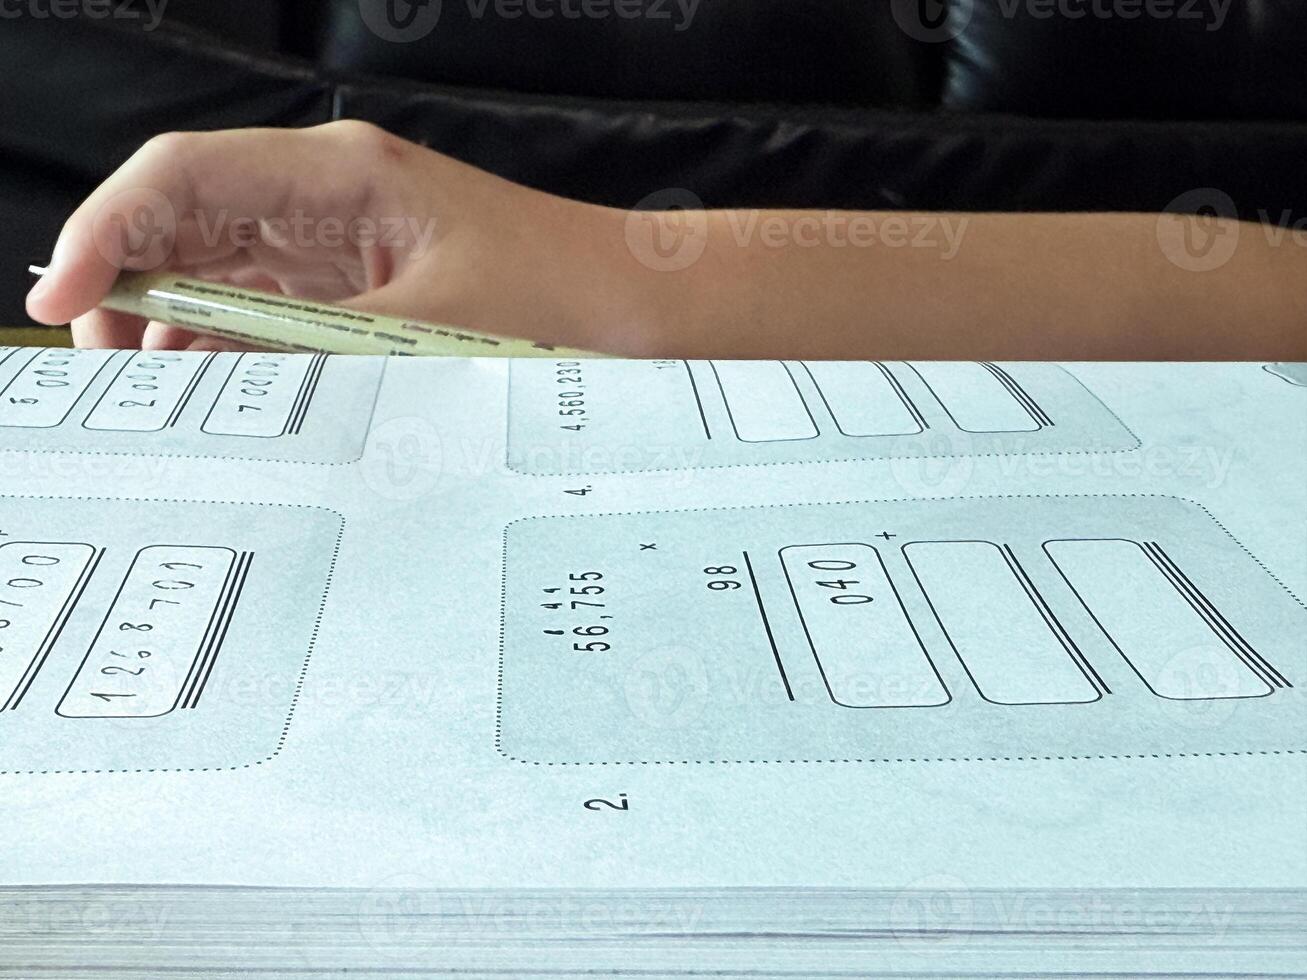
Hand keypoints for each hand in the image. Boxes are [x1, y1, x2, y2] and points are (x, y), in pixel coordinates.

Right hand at [25, 121, 625, 352]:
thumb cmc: (560, 297)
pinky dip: (226, 342)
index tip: (65, 301)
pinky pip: (265, 303)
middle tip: (103, 370)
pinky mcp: (360, 282)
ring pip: (218, 265)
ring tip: (149, 393)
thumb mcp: (423, 329)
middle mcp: (330, 195)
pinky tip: (212, 388)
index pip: (184, 177)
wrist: (635, 309)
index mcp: (343, 175)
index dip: (109, 233)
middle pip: (186, 220)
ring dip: (171, 323)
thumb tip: (204, 376)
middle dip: (128, 286)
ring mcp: (343, 238)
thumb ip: (305, 347)